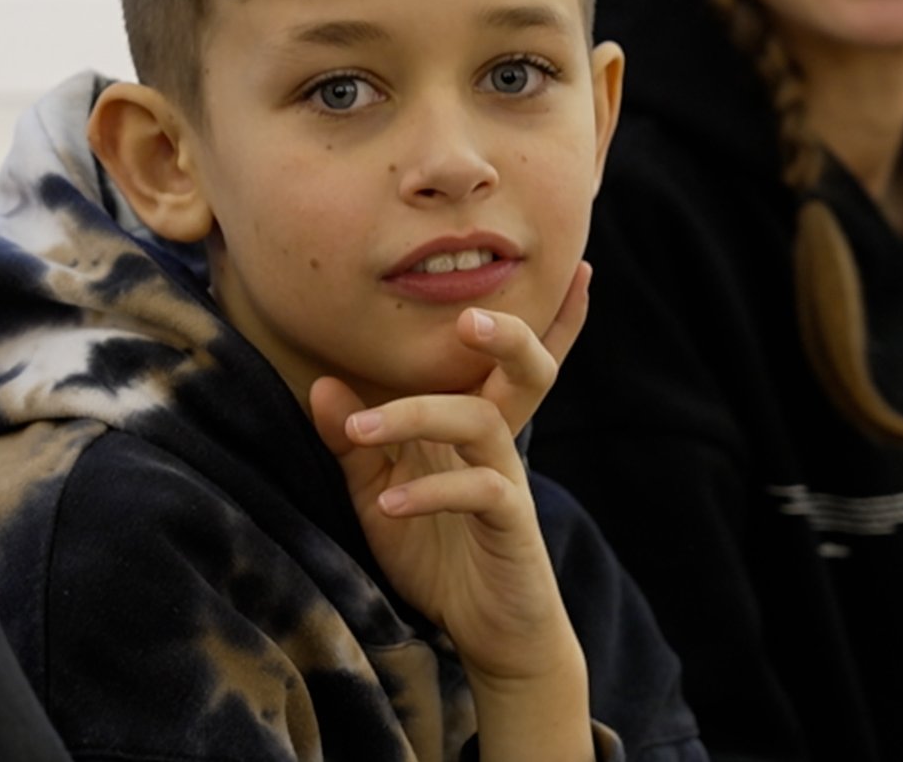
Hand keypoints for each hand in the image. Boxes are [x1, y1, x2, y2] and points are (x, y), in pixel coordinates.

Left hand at [307, 261, 593, 680]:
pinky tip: (389, 504)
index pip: (506, 360)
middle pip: (528, 369)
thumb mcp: (381, 494)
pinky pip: (481, 491)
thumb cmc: (439, 556)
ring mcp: (507, 482)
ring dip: (419, 415)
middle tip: (468, 316)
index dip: (547, 315)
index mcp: (476, 423)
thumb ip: (356, 443)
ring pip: (485, 420)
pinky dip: (430, 491)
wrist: (486, 634)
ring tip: (362, 426)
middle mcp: (500, 442)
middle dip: (507, 333)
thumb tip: (323, 385)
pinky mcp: (511, 526)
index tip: (579, 267)